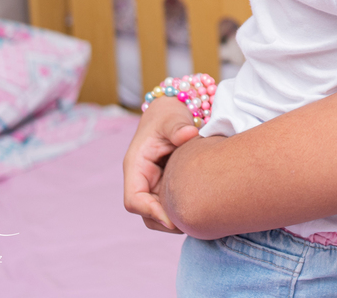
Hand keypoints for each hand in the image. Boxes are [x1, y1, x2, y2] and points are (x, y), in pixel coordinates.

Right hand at [122, 98, 199, 232]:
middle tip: (192, 225)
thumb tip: (189, 134)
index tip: (173, 218)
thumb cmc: (169, 113)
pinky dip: (182, 212)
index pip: (134, 200)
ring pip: (157, 214)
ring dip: (174, 220)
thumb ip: (178, 126)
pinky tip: (202, 211)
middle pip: (145, 213)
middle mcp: (141, 179)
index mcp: (136, 166)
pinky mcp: (166, 186)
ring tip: (198, 222)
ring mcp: (153, 184)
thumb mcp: (172, 117)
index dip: (151, 212)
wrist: (174, 111)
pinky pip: (170, 206)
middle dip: (165, 222)